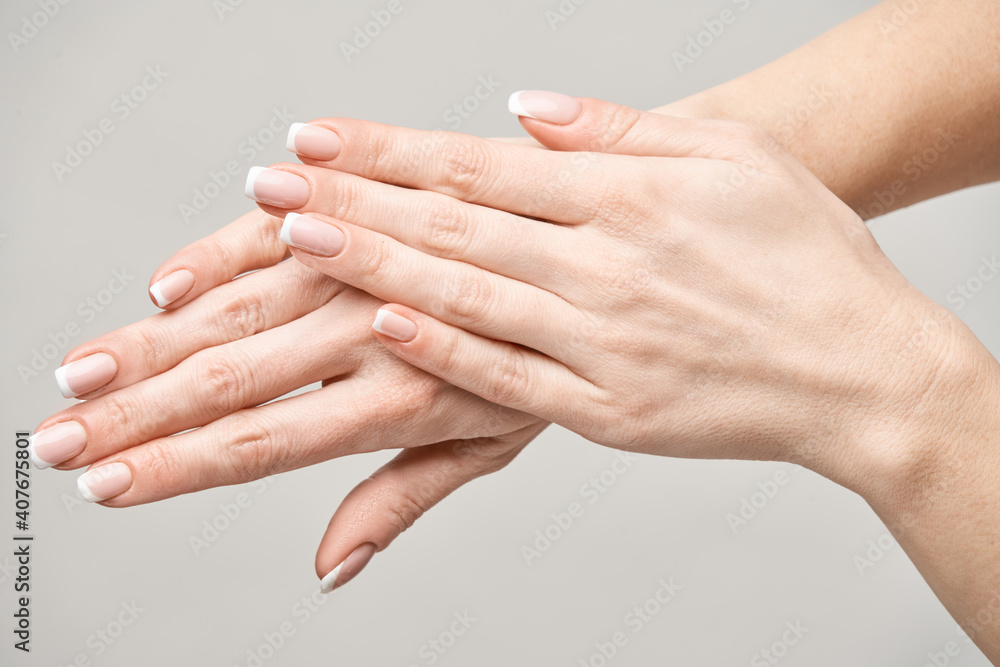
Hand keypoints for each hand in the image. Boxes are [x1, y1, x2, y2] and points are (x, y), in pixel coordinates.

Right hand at [32, 208, 542, 588]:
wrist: (604, 250)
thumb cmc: (548, 354)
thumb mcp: (489, 444)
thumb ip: (402, 498)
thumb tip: (330, 568)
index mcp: (406, 400)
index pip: (270, 443)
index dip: (182, 467)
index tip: (107, 485)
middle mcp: (381, 329)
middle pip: (237, 376)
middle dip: (138, 411)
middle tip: (58, 436)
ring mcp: (371, 263)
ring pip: (245, 304)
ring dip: (154, 339)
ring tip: (84, 368)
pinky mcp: (372, 204)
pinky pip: (286, 227)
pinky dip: (222, 251)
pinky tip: (166, 282)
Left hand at [259, 95, 983, 499]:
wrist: (860, 369)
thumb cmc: (805, 256)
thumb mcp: (731, 159)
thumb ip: (622, 129)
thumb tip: (527, 107)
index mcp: (630, 199)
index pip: (482, 165)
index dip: (391, 148)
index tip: (319, 135)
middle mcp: (606, 268)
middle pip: (456, 227)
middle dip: (355, 200)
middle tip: (273, 181)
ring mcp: (602, 345)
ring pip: (467, 299)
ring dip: (375, 266)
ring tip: (298, 238)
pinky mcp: (608, 413)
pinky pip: (509, 382)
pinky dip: (443, 355)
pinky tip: (383, 329)